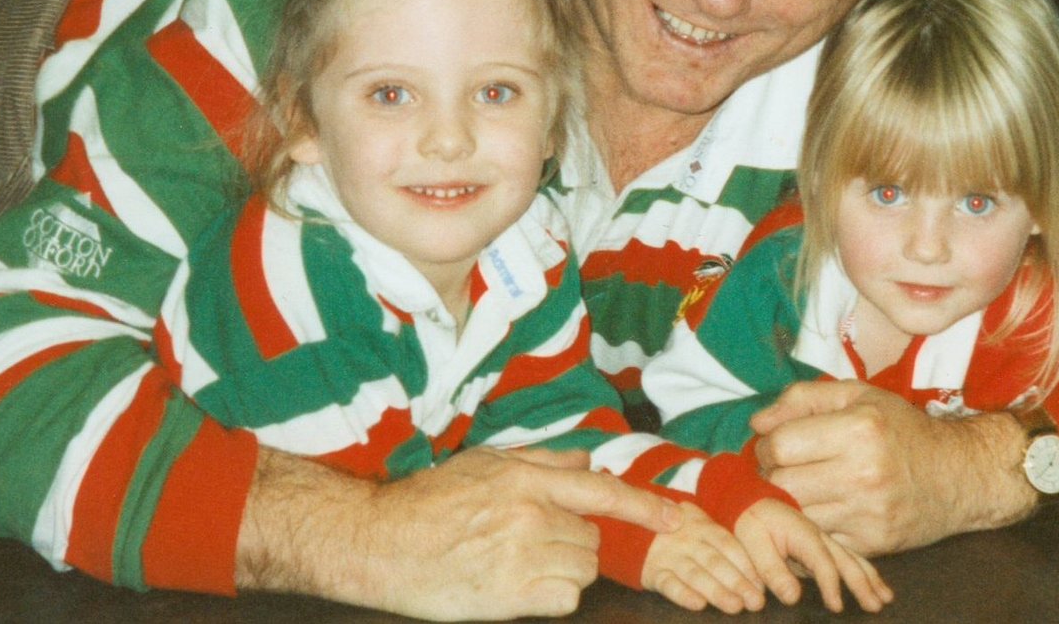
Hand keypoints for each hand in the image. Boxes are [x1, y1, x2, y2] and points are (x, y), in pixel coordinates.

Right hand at [237, 446, 680, 619]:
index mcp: (527, 479)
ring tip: (519, 560)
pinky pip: (564, 599)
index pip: (601, 491)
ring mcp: (522, 556)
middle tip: (533, 539)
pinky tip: (518, 584)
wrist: (380, 541)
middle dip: (576, 541)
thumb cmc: (430, 499)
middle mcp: (531, 515)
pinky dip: (551, 596)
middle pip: (593, 538)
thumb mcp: (486, 462)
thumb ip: (542, 460)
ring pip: (582, 569)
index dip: (645, 507)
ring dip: (564, 569)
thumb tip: (587, 459)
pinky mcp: (512, 595)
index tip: (678, 519)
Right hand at [641, 502, 765, 613]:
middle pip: (715, 561)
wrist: (628, 526)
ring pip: (695, 574)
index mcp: (701, 525)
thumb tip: (756, 575)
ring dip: (717, 591)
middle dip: (738, 582)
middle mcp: (686, 539)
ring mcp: (667, 555)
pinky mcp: (651, 571)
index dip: (746, 565)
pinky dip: (683, 595)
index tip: (762, 585)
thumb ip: (720, 543)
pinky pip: (668, 584)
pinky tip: (699, 605)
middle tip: (756, 602)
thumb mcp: (696, 526)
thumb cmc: (675, 531)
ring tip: (735, 607)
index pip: (728, 544)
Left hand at [733, 498, 892, 612]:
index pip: (822, 563)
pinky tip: (876, 583)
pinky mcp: (821, 542)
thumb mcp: (752, 541)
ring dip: (870, 577)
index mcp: (803, 533)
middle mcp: (818, 534)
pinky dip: (864, 569)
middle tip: (876, 605)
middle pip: (846, 560)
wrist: (749, 497)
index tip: (837, 607)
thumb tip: (792, 598)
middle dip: (863, 583)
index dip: (831, 585)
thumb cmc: (749, 519)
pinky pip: (848, 556)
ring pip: (852, 557)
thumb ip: (771, 569)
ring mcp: (823, 537)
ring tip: (886, 598)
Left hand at [750, 380, 1034, 554]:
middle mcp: (864, 474)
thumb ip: (802, 399)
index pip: (780, 445)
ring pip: (795, 516)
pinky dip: (811, 527)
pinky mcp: (872, 544)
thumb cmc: (901, 429)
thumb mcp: (857, 396)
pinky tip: (819, 510)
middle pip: (781, 484)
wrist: (959, 475)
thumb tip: (756, 424)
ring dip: (788, 504)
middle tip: (781, 470)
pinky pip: (818, 540)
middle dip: (770, 476)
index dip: (767, 445)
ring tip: (799, 488)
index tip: (776, 446)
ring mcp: (868, 514)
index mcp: (858, 430)